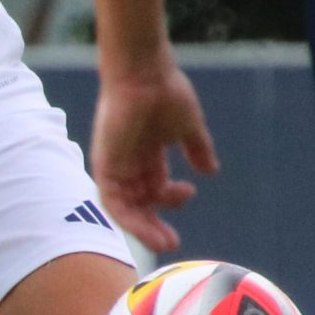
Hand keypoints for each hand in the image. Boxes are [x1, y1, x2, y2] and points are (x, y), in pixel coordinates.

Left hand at [91, 64, 218, 251]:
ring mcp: (115, 164)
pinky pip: (111, 200)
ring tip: (163, 241)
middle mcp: (128, 162)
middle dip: (156, 223)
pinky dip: (127, 216)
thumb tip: (211, 171)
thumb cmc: (164, 91)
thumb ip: (198, 149)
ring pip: (125, 207)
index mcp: (146, 153)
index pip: (154, 187)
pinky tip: (145, 227)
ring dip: (143, 227)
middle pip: (139, 202)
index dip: (171, 198)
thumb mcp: (187, 127)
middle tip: (172, 242)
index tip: (190, 192)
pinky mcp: (104, 164)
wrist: (144, 72)